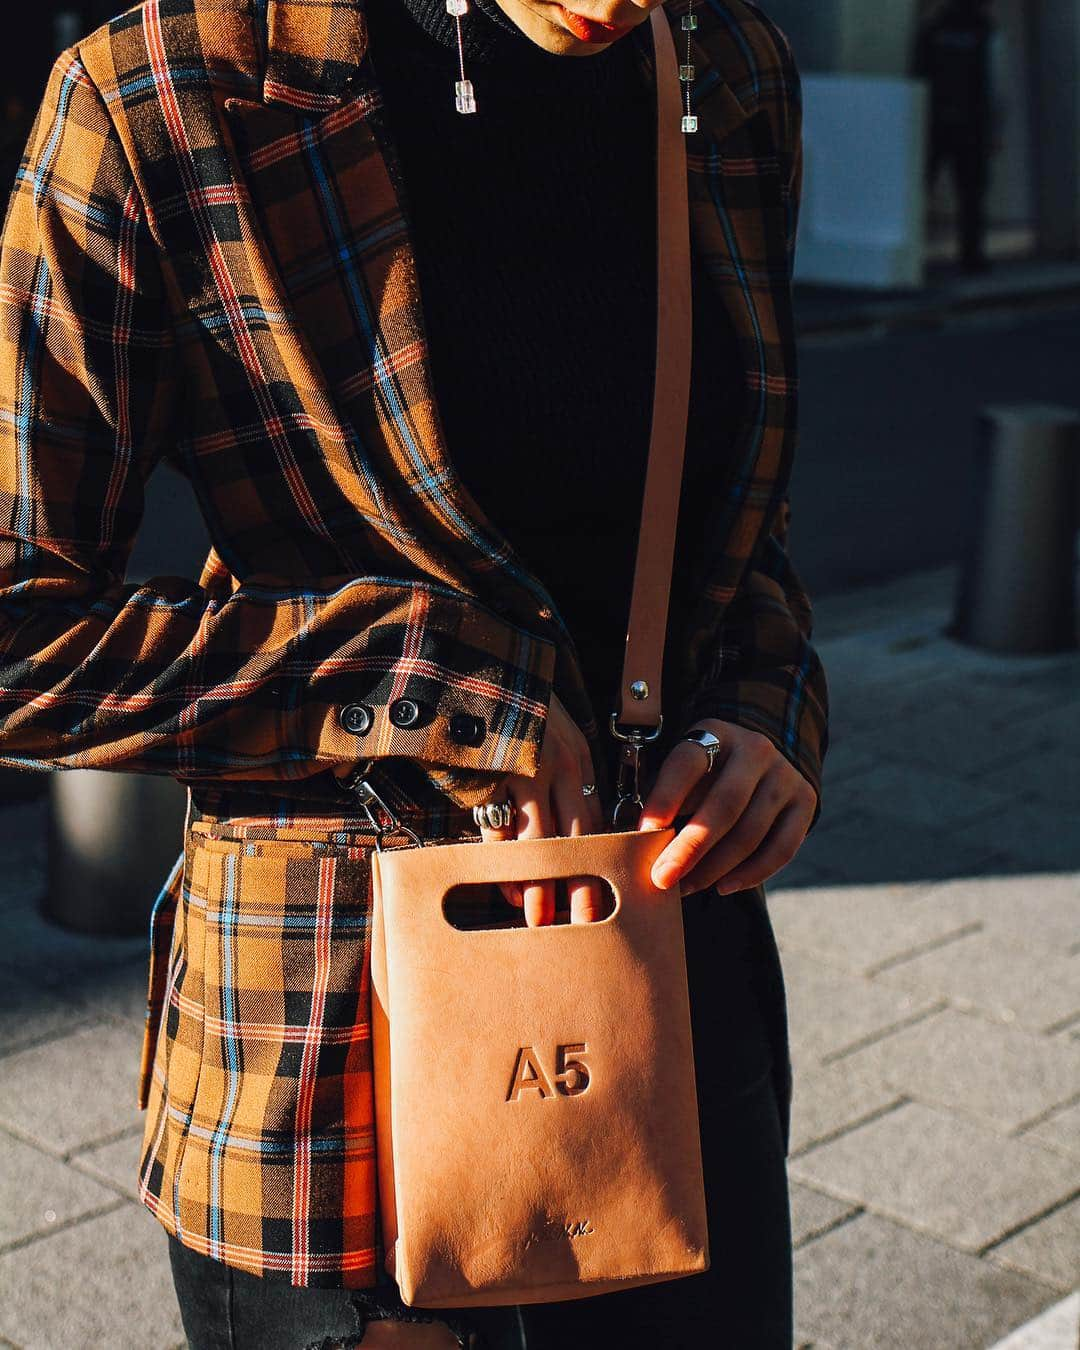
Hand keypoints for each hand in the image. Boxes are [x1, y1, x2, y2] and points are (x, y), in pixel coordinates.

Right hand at [476, 691, 605, 926]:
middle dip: (580, 885)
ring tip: (539, 919)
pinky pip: (498, 824)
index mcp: (578, 762)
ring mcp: (524, 771)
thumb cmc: (521, 715)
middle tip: (585, 926)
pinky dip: (502, 858)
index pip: (596, 824)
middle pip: (575, 838)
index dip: (601, 865)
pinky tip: (504, 884)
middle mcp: (558, 768)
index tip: (608, 901)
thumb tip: (568, 840)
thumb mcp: (555, 741)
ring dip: (538, 882)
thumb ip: (564, 784)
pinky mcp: (491, 773)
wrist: (483, 670)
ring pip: (537, 839)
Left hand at [637, 719, 816, 895]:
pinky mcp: (805, 802)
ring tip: (688, 886)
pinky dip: (752, 874)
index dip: (664, 799)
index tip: (643, 833)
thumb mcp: (685, 770)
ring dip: (715, 868)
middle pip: (724, 805)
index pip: (687, 764)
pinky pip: (782, 848)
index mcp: (715, 734)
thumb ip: (666, 799)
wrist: (760, 759)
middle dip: (690, 848)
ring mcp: (784, 775)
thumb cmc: (707, 772)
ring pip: (751, 832)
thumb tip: (640, 843)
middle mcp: (755, 750)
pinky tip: (724, 886)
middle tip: (663, 878)